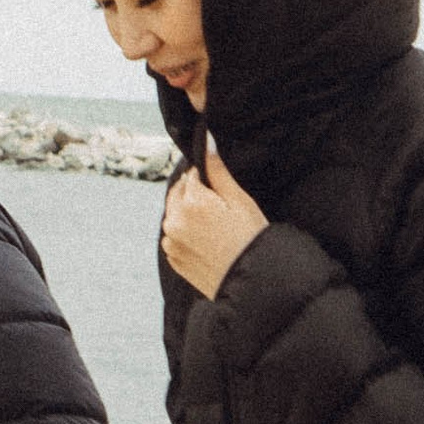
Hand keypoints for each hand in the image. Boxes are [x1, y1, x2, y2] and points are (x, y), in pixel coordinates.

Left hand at [160, 138, 268, 298]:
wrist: (252, 281)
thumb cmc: (250, 238)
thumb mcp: (239, 200)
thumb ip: (217, 171)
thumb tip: (207, 143)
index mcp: (191, 202)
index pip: (191, 176)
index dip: (206, 179)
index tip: (219, 190)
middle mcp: (174, 220)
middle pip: (178, 194)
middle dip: (193, 194)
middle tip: (218, 207)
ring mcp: (171, 241)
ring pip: (174, 215)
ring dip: (187, 213)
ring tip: (214, 226)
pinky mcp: (173, 258)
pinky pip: (174, 236)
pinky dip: (185, 233)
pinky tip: (207, 241)